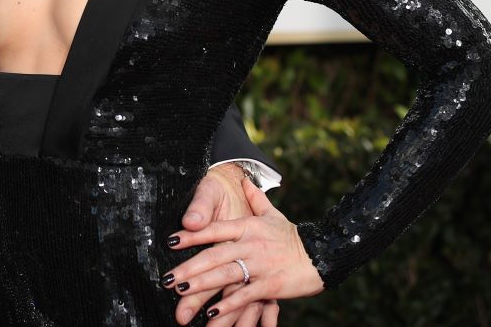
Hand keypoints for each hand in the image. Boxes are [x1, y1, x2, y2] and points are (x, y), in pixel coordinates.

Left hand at [166, 179, 322, 321]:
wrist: (322, 255)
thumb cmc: (293, 237)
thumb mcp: (273, 215)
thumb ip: (256, 199)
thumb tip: (244, 179)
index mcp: (249, 227)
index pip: (215, 229)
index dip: (192, 235)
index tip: (171, 241)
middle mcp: (251, 244)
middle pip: (214, 255)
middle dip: (189, 267)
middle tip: (168, 278)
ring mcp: (261, 265)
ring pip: (226, 275)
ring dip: (202, 284)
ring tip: (182, 292)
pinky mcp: (271, 285)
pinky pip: (245, 295)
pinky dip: (228, 304)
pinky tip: (212, 312)